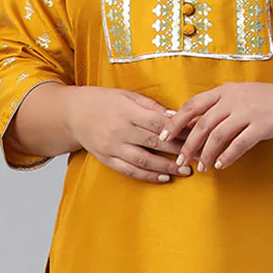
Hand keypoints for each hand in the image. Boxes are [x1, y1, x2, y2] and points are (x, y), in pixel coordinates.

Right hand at [67, 87, 188, 182]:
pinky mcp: (107, 159)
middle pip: (155, 143)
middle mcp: (120, 130)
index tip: (197, 134)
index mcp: (127, 111)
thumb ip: (151, 106)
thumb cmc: (103, 100)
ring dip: (167, 167)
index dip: (180, 130)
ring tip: (186, 171)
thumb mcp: (126, 95)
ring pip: (144, 161)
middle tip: (199, 155)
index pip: (159, 122)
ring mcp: (112, 147)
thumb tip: (176, 116)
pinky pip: (130, 171)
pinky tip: (164, 178)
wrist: (72, 113)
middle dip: (180, 150)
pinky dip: (148, 176)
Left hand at [158, 81, 272, 171]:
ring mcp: (248, 111)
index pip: (192, 104)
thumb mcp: (243, 97)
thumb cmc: (271, 101)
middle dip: (188, 144)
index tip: (164, 136)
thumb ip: (220, 107)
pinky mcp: (262, 125)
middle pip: (201, 123)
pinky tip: (221, 165)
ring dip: (206, 154)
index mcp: (225, 90)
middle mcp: (234, 98)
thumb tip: (194, 122)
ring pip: (217, 135)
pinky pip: (239, 144)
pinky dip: (227, 156)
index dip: (176, 121)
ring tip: (201, 167)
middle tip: (180, 159)